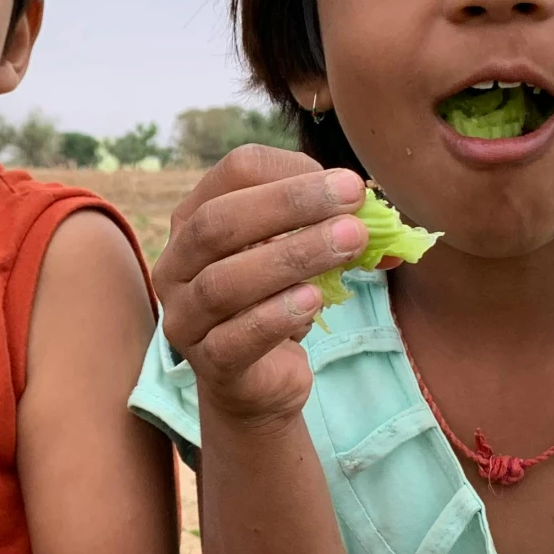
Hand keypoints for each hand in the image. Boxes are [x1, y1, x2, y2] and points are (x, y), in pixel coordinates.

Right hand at [153, 146, 372, 424]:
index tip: (348, 184)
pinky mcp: (207, 363)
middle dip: (289, 204)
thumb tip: (377, 210)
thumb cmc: (278, 301)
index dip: (290, 172)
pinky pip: (233, 339)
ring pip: (223, 282)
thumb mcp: (299, 254)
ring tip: (348, 244)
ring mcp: (184, 316)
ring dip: (292, 257)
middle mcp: (176, 264)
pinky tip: (314, 300)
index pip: (233, 174)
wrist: (261, 381)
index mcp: (195, 219)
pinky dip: (275, 316)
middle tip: (352, 200)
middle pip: (218, 222)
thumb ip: (328, 225)